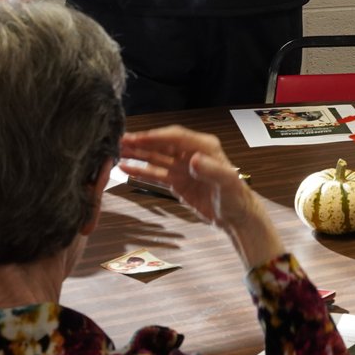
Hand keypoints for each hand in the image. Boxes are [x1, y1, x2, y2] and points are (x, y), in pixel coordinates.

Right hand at [119, 127, 278, 268]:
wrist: (236, 217)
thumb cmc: (236, 197)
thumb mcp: (227, 182)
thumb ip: (211, 170)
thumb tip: (194, 160)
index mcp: (204, 147)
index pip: (176, 137)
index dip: (156, 137)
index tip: (138, 138)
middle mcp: (191, 153)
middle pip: (162, 144)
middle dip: (142, 143)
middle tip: (121, 141)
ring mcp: (182, 168)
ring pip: (156, 158)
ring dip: (138, 155)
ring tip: (118, 152)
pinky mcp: (177, 182)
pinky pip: (156, 174)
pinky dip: (141, 171)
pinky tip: (127, 168)